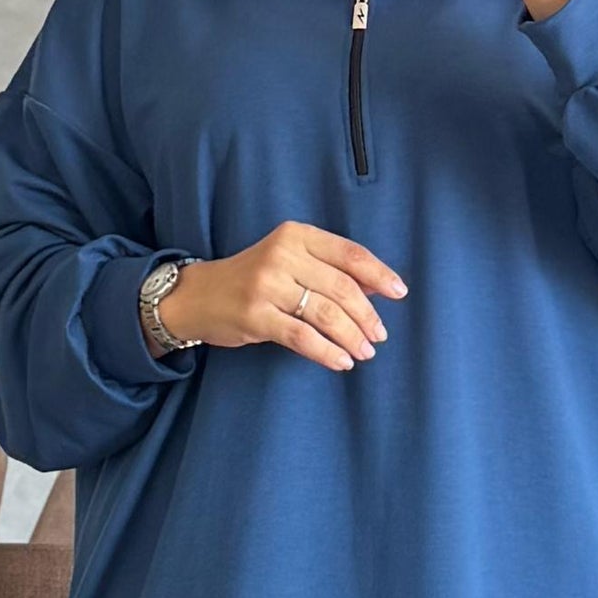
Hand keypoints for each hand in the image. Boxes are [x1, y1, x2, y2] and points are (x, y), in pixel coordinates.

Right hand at [159, 222, 404, 373]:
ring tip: (364, 352)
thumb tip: (374, 287)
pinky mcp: (256, 316)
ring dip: (352, 336)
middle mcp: (282, 255)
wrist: (198, 296)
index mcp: (295, 235)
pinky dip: (327, 352)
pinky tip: (341, 361)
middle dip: (367, 316)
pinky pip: (303, 337)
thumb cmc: (251, 279)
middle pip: (342, 287)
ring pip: (326, 314)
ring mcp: (267, 286)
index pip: (349, 254)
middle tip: (379, 335)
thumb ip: (326, 268)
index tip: (399, 293)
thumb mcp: (288, 260)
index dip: (379, 274)